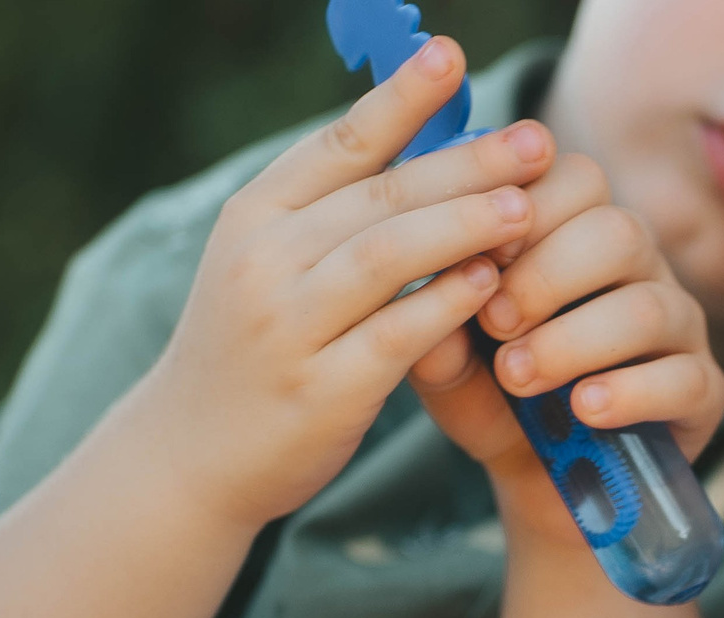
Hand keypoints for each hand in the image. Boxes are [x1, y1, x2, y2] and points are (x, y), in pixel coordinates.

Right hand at [129, 37, 559, 530]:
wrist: (188, 456)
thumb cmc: (251, 350)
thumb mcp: (264, 265)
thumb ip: (329, 212)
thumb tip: (424, 142)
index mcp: (253, 217)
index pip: (338, 143)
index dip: (399, 97)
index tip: (451, 56)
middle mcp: (263, 263)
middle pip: (378, 194)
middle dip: (465, 163)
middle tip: (535, 143)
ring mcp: (289, 328)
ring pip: (388, 255)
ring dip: (463, 224)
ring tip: (525, 206)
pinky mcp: (321, 391)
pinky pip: (396, 335)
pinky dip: (445, 303)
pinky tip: (488, 282)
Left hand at [411, 151, 723, 535]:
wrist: (535, 484)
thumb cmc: (494, 402)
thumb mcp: (449, 365)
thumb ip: (433, 328)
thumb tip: (420, 291)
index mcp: (578, 234)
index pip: (573, 178)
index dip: (525, 208)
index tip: (477, 255)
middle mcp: (638, 269)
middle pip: (616, 230)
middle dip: (546, 275)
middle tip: (493, 323)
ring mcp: (678, 326)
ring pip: (648, 305)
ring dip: (573, 340)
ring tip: (518, 377)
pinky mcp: (701, 390)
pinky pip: (683, 378)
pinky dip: (629, 393)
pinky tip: (584, 409)